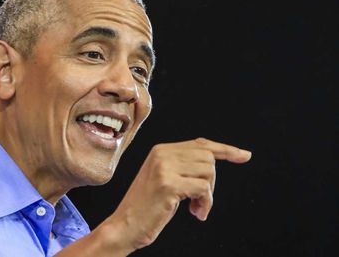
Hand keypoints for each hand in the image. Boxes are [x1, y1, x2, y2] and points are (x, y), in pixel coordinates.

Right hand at [101, 137, 251, 251]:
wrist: (124, 225)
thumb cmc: (147, 206)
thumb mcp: (164, 179)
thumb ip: (184, 166)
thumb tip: (215, 158)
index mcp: (161, 150)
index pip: (201, 144)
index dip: (225, 149)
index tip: (244, 155)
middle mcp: (162, 154)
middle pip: (208, 158)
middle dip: (211, 182)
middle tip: (199, 200)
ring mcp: (164, 168)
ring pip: (208, 172)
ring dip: (208, 195)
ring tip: (195, 208)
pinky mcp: (168, 184)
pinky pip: (204, 189)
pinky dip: (206, 203)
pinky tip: (196, 213)